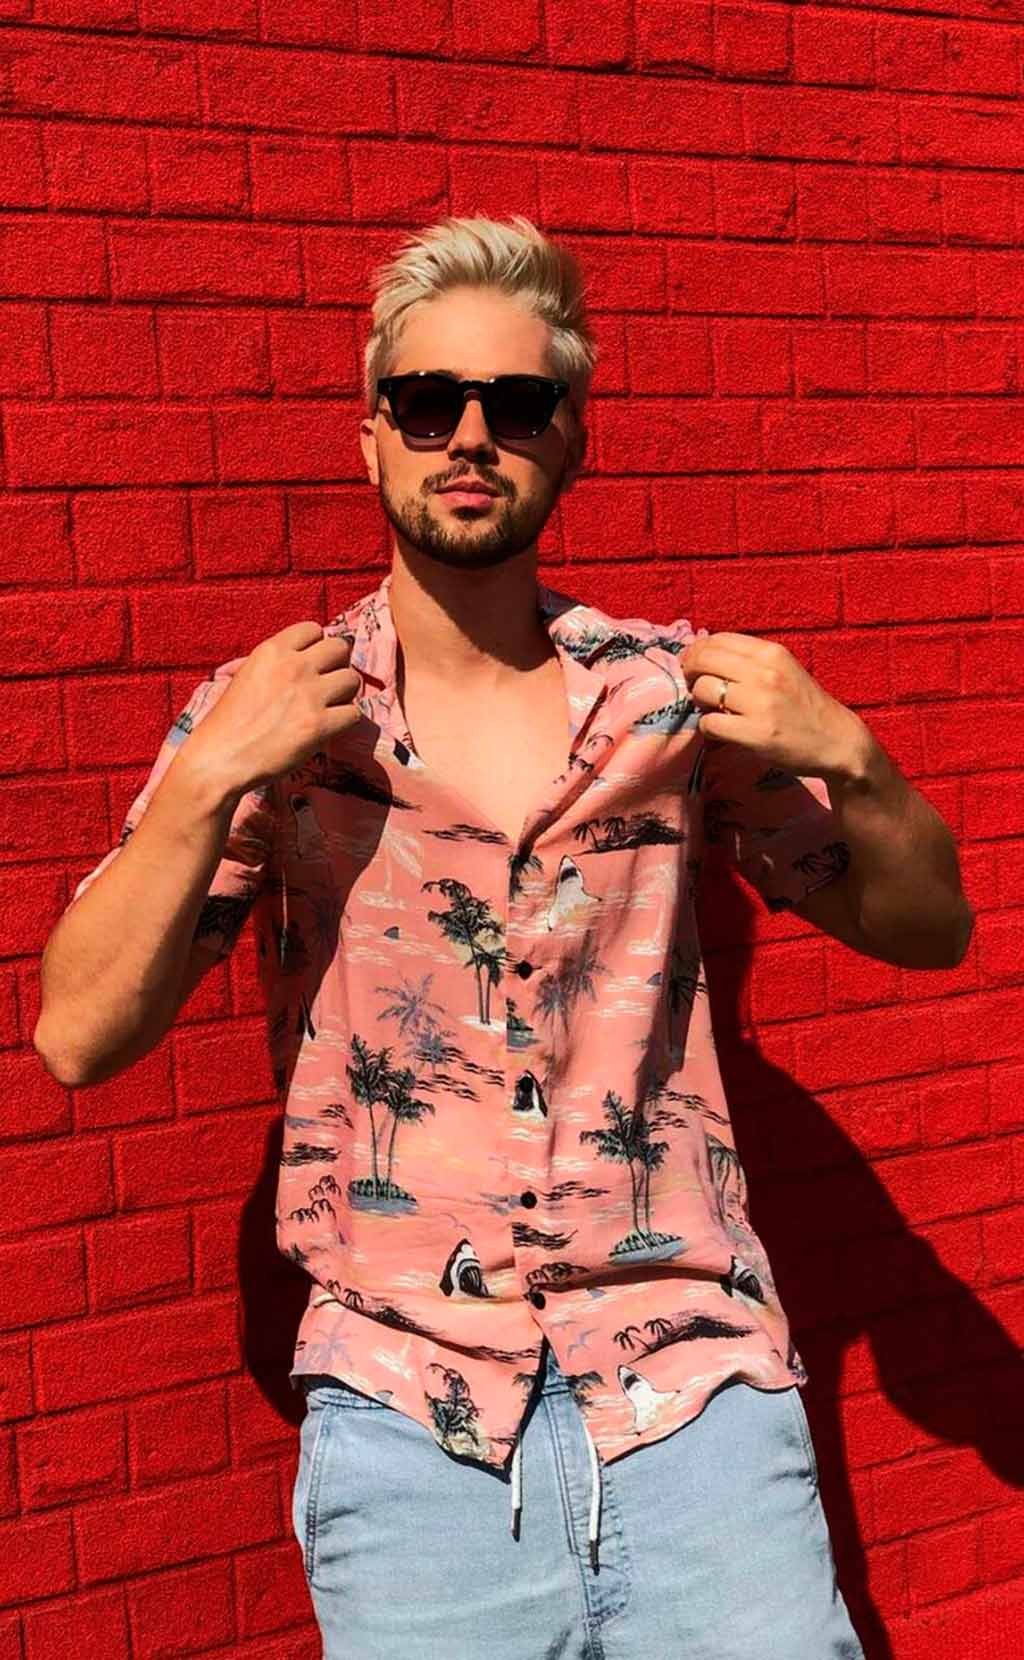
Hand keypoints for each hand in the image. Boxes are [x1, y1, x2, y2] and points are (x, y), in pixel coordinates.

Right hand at [185, 621, 365, 795]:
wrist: (219, 760)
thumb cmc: (226, 723)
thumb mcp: (245, 676)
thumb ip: (275, 663)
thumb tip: (303, 658)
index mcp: (272, 651)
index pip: (313, 629)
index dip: (316, 646)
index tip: (311, 663)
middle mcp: (294, 667)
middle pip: (340, 648)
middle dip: (336, 665)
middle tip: (326, 684)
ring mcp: (309, 695)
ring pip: (352, 680)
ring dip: (344, 694)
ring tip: (328, 707)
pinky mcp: (319, 725)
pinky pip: (354, 713)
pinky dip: (344, 722)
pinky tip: (329, 728)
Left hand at [680, 631, 869, 780]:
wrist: (837, 740)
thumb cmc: (805, 705)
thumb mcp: (783, 669)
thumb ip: (749, 660)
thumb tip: (702, 652)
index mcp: (771, 653)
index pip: (717, 640)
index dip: (697, 651)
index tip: (694, 665)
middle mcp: (765, 673)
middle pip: (703, 661)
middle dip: (690, 673)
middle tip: (694, 687)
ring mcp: (760, 703)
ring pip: (702, 690)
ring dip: (699, 702)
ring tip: (712, 709)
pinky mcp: (755, 733)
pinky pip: (710, 724)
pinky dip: (708, 728)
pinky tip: (721, 730)